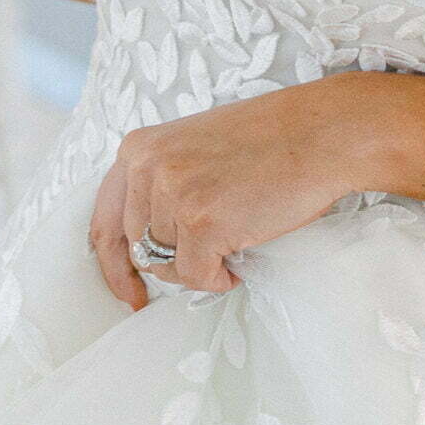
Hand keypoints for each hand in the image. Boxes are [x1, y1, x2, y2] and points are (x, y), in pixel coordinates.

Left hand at [87, 75, 393, 308]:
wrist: (321, 133)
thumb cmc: (269, 141)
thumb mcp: (193, 148)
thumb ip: (160, 183)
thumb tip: (145, 245)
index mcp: (138, 148)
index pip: (104, 220)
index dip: (113, 265)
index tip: (128, 292)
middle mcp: (146, 168)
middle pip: (139, 247)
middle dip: (173, 261)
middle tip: (208, 258)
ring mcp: (173, 195)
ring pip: (167, 265)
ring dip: (201, 265)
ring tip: (236, 237)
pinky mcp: (202, 223)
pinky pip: (197, 277)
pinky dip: (219, 278)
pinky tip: (242, 256)